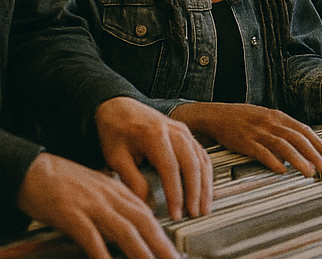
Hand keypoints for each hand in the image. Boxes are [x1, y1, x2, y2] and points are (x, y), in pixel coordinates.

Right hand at [17, 152, 178, 258]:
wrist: (33, 170)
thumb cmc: (62, 181)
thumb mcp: (95, 189)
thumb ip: (112, 206)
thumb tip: (127, 228)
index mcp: (116, 190)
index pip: (146, 213)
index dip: (161, 233)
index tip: (171, 249)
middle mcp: (109, 196)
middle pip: (142, 222)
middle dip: (160, 244)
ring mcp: (91, 205)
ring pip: (123, 230)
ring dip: (140, 252)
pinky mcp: (71, 215)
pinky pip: (91, 237)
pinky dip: (102, 254)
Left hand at [94, 96, 211, 222]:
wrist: (118, 106)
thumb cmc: (115, 129)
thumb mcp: (116, 157)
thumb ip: (132, 180)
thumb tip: (146, 205)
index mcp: (155, 135)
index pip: (171, 169)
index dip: (175, 194)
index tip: (176, 213)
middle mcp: (174, 130)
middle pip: (192, 163)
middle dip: (196, 192)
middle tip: (196, 214)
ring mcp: (182, 130)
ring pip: (201, 158)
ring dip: (205, 184)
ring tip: (204, 206)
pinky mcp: (185, 133)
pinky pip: (201, 153)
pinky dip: (206, 172)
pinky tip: (205, 187)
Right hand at [170, 102, 321, 177]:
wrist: (216, 115)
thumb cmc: (242, 118)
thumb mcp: (265, 118)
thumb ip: (282, 129)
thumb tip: (301, 143)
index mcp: (278, 116)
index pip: (304, 130)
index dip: (320, 143)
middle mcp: (271, 122)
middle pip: (298, 138)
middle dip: (315, 154)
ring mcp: (258, 131)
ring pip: (283, 145)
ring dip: (298, 160)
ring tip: (310, 172)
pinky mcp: (244, 141)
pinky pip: (261, 152)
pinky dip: (273, 161)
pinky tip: (282, 170)